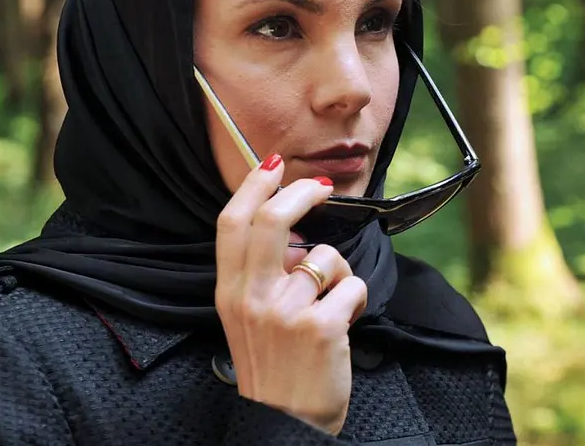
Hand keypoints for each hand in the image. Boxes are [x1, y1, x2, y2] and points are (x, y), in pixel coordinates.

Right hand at [214, 156, 367, 435]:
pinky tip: (343, 324)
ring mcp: (285, 312)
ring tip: (328, 306)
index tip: (274, 165)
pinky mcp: (320, 327)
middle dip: (300, 194)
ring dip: (338, 273)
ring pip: (325, 256)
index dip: (255, 186)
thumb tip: (293, 229)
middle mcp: (252, 299)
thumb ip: (261, 274)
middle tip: (321, 189)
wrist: (286, 423)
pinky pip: (351, 285)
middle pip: (272, 220)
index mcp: (230, 293)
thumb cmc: (275, 367)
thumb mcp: (248, 318)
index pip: (232, 223)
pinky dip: (355, 300)